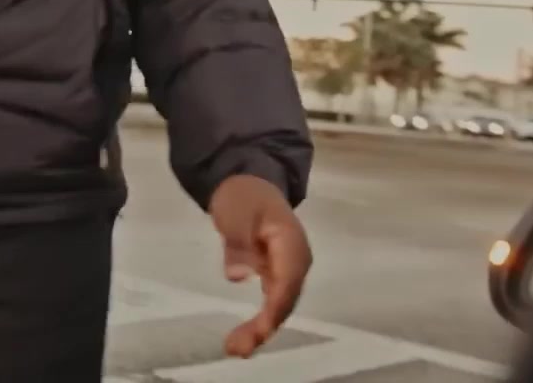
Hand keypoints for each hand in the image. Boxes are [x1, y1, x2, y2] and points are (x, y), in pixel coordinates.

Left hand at [208, 173, 311, 358]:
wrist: (250, 183)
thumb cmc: (243, 196)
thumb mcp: (235, 214)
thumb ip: (237, 244)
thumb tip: (236, 277)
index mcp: (291, 245)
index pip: (286, 283)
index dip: (274, 310)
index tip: (259, 331)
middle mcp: (297, 261)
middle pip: (285, 299)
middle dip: (265, 327)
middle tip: (237, 348)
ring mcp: (290, 268)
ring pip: (280, 304)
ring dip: (262, 328)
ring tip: (237, 347)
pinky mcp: (279, 274)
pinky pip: (274, 300)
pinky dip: (261, 318)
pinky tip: (246, 334)